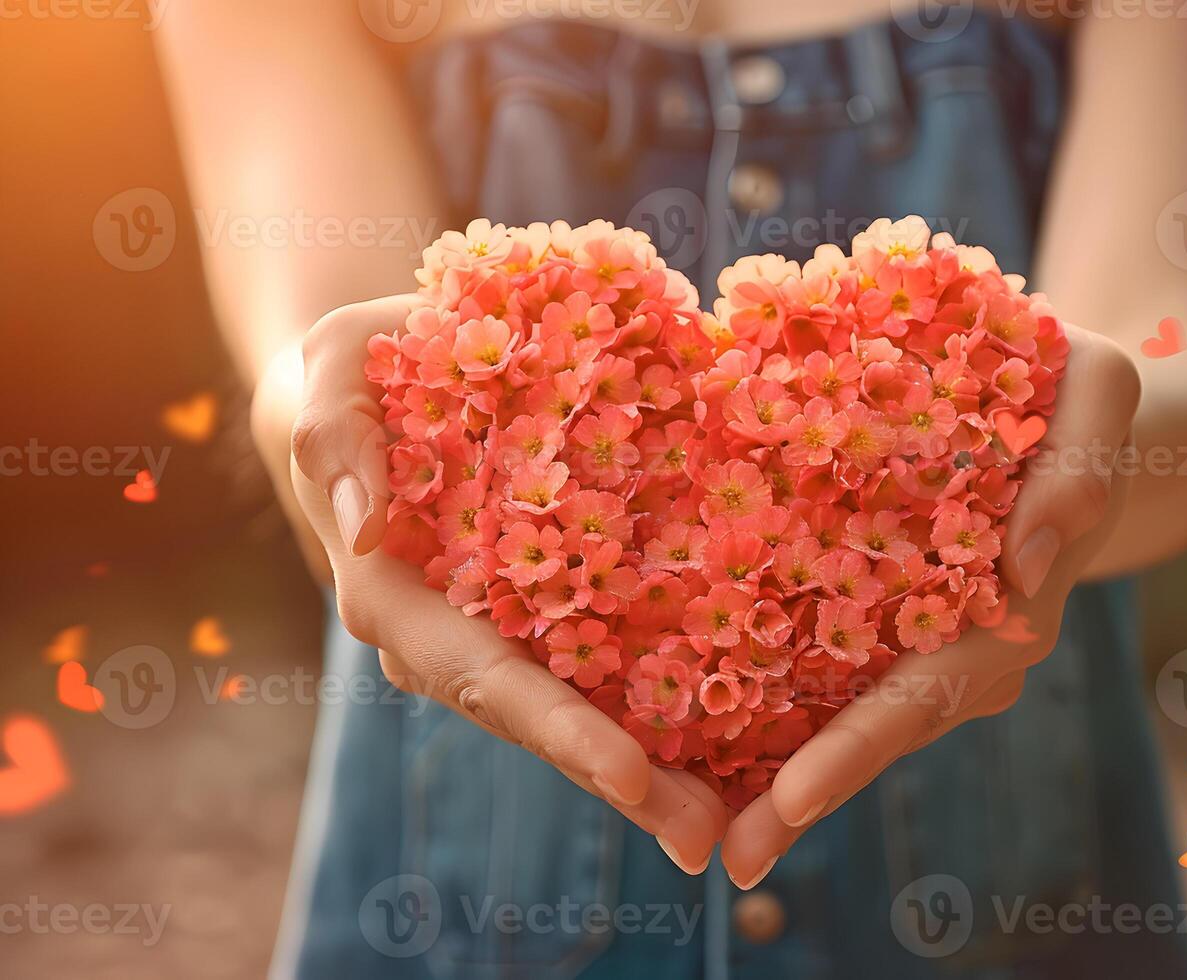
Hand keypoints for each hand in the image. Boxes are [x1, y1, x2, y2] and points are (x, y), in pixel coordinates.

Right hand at [287, 295, 727, 874]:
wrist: (395, 376)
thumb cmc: (364, 368)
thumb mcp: (333, 367)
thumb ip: (333, 434)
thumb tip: (364, 522)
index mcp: (399, 596)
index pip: (477, 674)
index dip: (552, 726)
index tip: (625, 773)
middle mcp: (450, 636)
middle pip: (539, 722)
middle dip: (619, 780)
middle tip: (705, 836)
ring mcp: (500, 633)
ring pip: (575, 712)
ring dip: (651, 772)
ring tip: (732, 819)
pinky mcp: (546, 612)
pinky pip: (600, 667)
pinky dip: (657, 710)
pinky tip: (729, 748)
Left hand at [719, 324, 1141, 888]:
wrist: (1071, 409)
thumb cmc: (1077, 392)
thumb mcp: (1100, 393)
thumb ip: (1079, 475)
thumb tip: (1026, 565)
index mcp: (1013, 605)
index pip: (931, 687)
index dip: (863, 744)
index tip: (795, 798)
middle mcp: (972, 645)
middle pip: (883, 729)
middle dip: (807, 793)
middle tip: (727, 856)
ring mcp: (935, 645)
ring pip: (858, 719)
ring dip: (788, 778)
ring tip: (710, 835)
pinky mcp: (897, 624)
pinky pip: (842, 678)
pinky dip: (788, 722)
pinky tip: (717, 758)